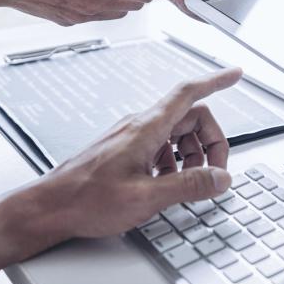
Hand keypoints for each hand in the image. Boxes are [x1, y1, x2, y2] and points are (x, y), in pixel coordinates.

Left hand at [38, 68, 242, 239]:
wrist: (49, 208)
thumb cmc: (86, 200)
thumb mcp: (146, 197)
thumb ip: (188, 185)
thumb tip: (220, 178)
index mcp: (147, 129)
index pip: (189, 93)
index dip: (215, 81)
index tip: (234, 75)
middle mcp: (140, 127)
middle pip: (190, 118)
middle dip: (210, 142)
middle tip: (215, 172)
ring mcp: (131, 138)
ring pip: (176, 134)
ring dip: (192, 155)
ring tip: (189, 184)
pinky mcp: (124, 151)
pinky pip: (160, 146)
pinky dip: (173, 162)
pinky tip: (166, 185)